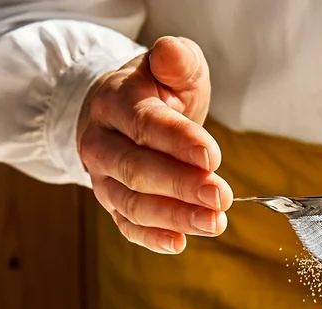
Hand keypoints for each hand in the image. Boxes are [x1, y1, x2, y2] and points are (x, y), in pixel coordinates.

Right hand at [78, 36, 232, 253]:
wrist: (120, 113)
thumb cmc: (155, 91)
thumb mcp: (171, 69)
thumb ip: (177, 61)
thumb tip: (172, 52)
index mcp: (115, 101)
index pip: (145, 124)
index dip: (179, 142)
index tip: (212, 158)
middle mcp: (101, 141)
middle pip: (136, 169)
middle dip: (181, 186)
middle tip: (220, 197)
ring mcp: (102, 176)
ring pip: (131, 202)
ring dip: (174, 217)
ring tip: (214, 223)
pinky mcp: (110, 202)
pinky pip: (126, 225)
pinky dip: (152, 238)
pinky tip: (179, 242)